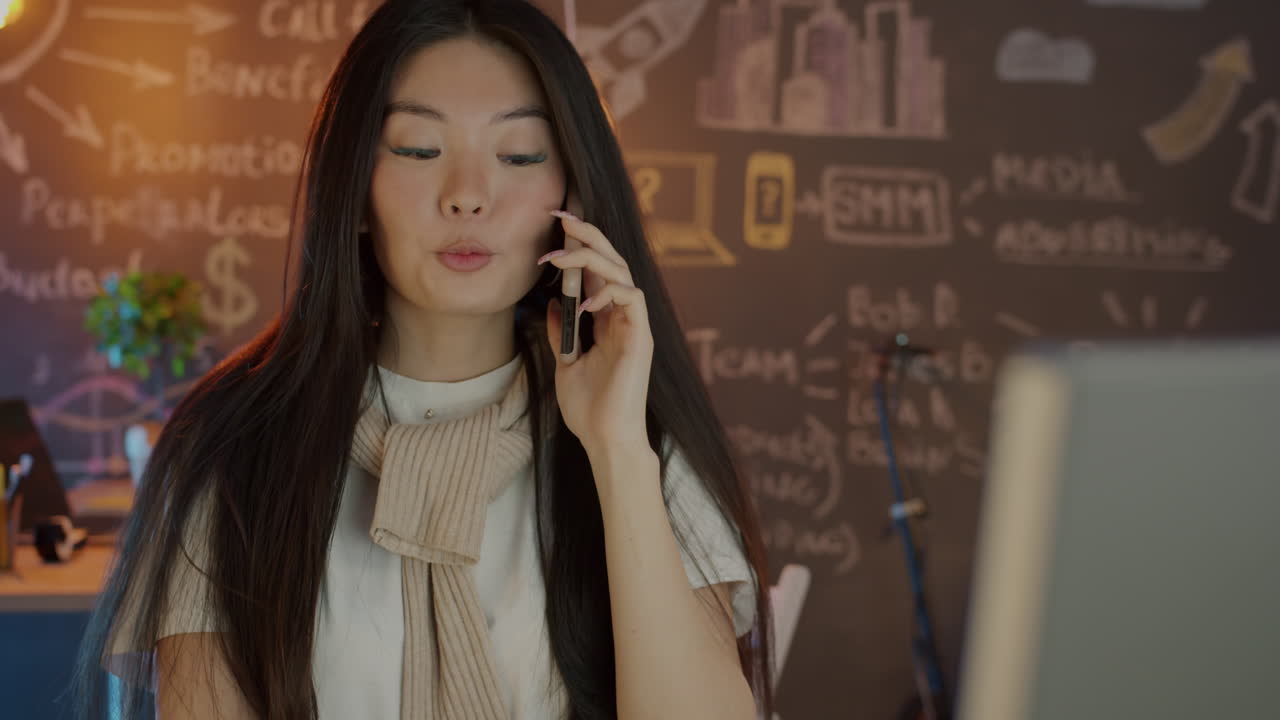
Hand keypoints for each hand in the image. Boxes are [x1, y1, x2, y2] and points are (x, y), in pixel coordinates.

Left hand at [539, 193, 652, 456]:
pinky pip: (631, 298)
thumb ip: (561, 332)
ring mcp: (633, 324)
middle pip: (611, 260)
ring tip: (558, 257)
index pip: (596, 270)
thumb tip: (553, 301)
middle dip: (588, 234)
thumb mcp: (565, 363)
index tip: (555, 223)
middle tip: (561, 215)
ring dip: (588, 257)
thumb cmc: (589, 408)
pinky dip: (608, 292)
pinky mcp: (640, 336)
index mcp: (606, 319)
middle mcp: (623, 316)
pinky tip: (584, 303)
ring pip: (621, 271)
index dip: (579, 243)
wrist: (605, 438)